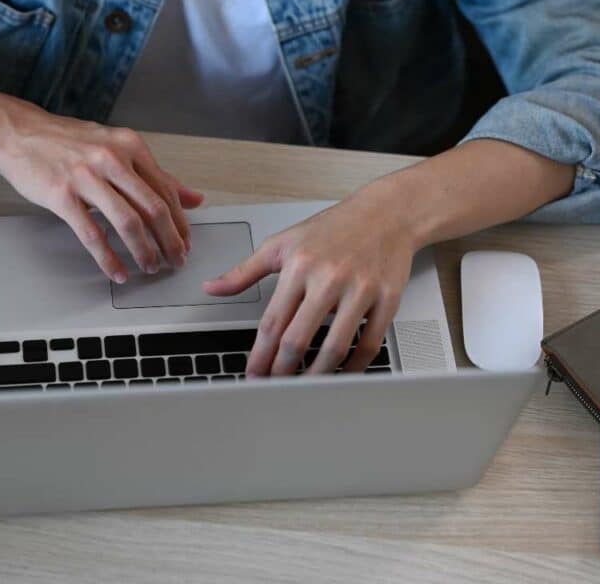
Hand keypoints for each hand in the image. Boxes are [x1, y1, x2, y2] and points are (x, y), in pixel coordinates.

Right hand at [0, 78, 203, 282]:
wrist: (18, 133)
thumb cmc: (68, 142)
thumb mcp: (116, 148)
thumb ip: (155, 175)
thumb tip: (193, 198)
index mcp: (130, 146)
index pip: (166, 191)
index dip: (180, 223)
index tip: (186, 244)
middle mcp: (112, 159)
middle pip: (153, 209)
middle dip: (169, 242)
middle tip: (175, 263)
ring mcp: (86, 177)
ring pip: (128, 223)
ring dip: (144, 252)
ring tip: (150, 268)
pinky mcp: (62, 195)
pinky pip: (92, 235)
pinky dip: (109, 258)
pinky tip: (117, 272)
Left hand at [203, 186, 415, 374]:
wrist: (386, 213)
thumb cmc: (333, 229)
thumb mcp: (281, 244)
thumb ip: (244, 271)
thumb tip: (211, 288)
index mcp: (299, 266)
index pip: (273, 322)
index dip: (260, 355)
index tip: (254, 374)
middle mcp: (329, 278)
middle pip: (299, 339)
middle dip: (282, 371)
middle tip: (275, 387)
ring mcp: (360, 290)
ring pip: (335, 347)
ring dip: (316, 375)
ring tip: (305, 387)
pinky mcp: (387, 298)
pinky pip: (370, 344)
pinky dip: (354, 367)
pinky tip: (342, 374)